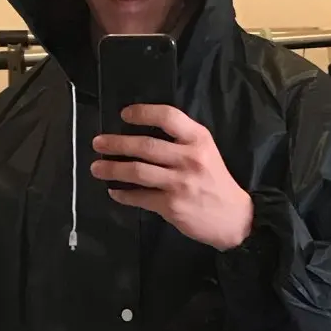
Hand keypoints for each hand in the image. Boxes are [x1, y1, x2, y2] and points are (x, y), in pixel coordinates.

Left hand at [92, 104, 253, 250]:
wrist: (235, 218)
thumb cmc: (216, 182)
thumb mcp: (206, 152)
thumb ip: (181, 141)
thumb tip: (142, 135)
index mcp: (198, 139)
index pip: (167, 117)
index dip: (142, 113)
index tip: (124, 115)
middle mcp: (189, 158)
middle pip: (145, 146)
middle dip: (116, 143)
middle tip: (97, 143)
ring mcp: (179, 183)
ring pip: (137, 171)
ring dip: (112, 169)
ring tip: (96, 167)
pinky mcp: (172, 206)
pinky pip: (140, 197)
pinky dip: (123, 195)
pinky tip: (114, 192)